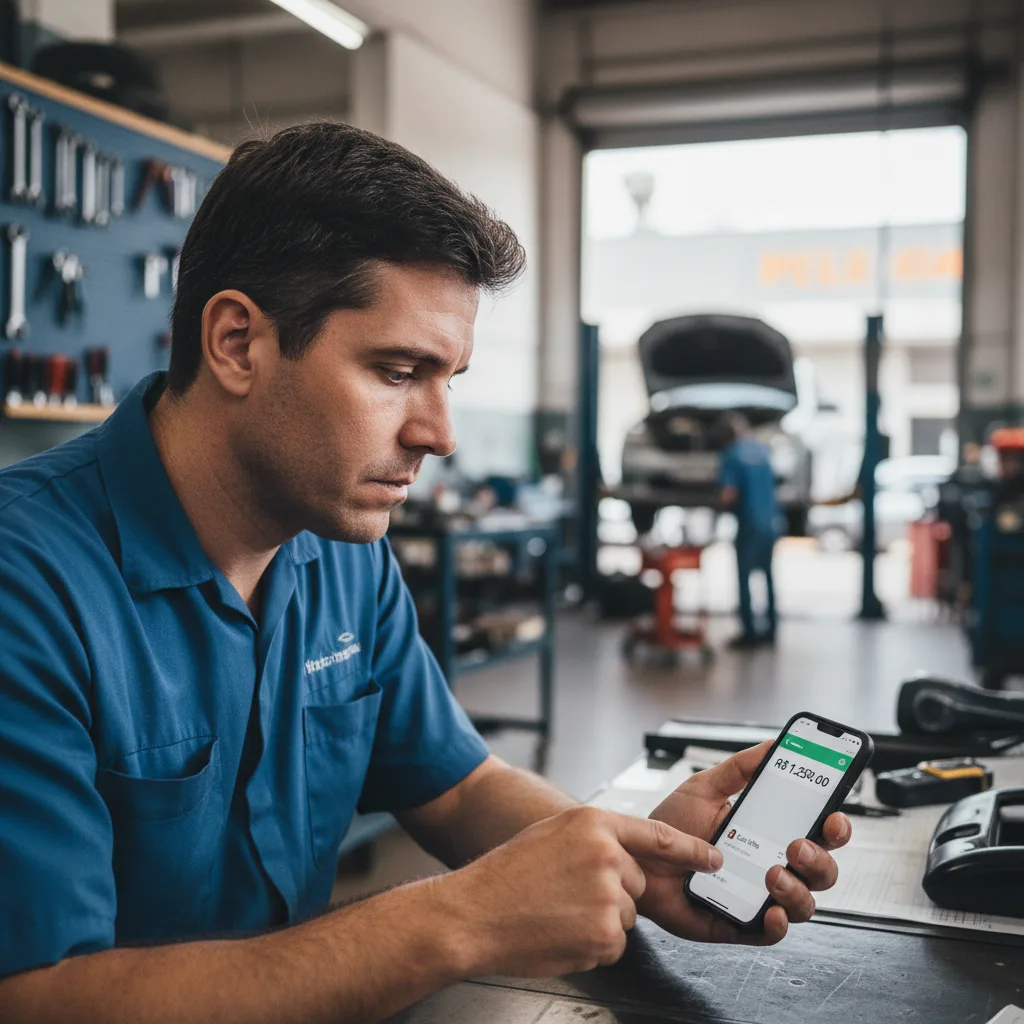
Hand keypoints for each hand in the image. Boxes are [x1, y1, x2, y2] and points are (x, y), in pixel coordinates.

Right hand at [441, 805, 722, 976]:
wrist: (476, 912)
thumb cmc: (508, 873)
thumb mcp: (553, 833)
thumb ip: (593, 837)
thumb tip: (624, 853)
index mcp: (595, 824)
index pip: (658, 835)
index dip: (691, 850)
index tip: (713, 858)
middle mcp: (608, 856)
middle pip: (636, 883)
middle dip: (611, 891)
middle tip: (569, 893)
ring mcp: (608, 897)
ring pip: (624, 914)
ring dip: (599, 918)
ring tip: (559, 911)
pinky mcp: (605, 936)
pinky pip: (613, 942)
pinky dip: (591, 942)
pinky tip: (560, 930)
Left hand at [636, 742, 851, 944]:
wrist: (635, 857)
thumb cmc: (671, 826)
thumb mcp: (704, 789)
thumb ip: (739, 768)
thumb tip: (771, 744)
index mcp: (771, 833)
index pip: (818, 833)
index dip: (835, 826)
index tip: (833, 815)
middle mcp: (772, 867)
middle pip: (821, 871)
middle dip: (820, 860)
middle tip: (796, 845)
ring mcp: (758, 898)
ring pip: (804, 904)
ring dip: (798, 890)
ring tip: (772, 873)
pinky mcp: (738, 925)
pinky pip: (770, 934)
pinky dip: (777, 926)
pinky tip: (770, 912)